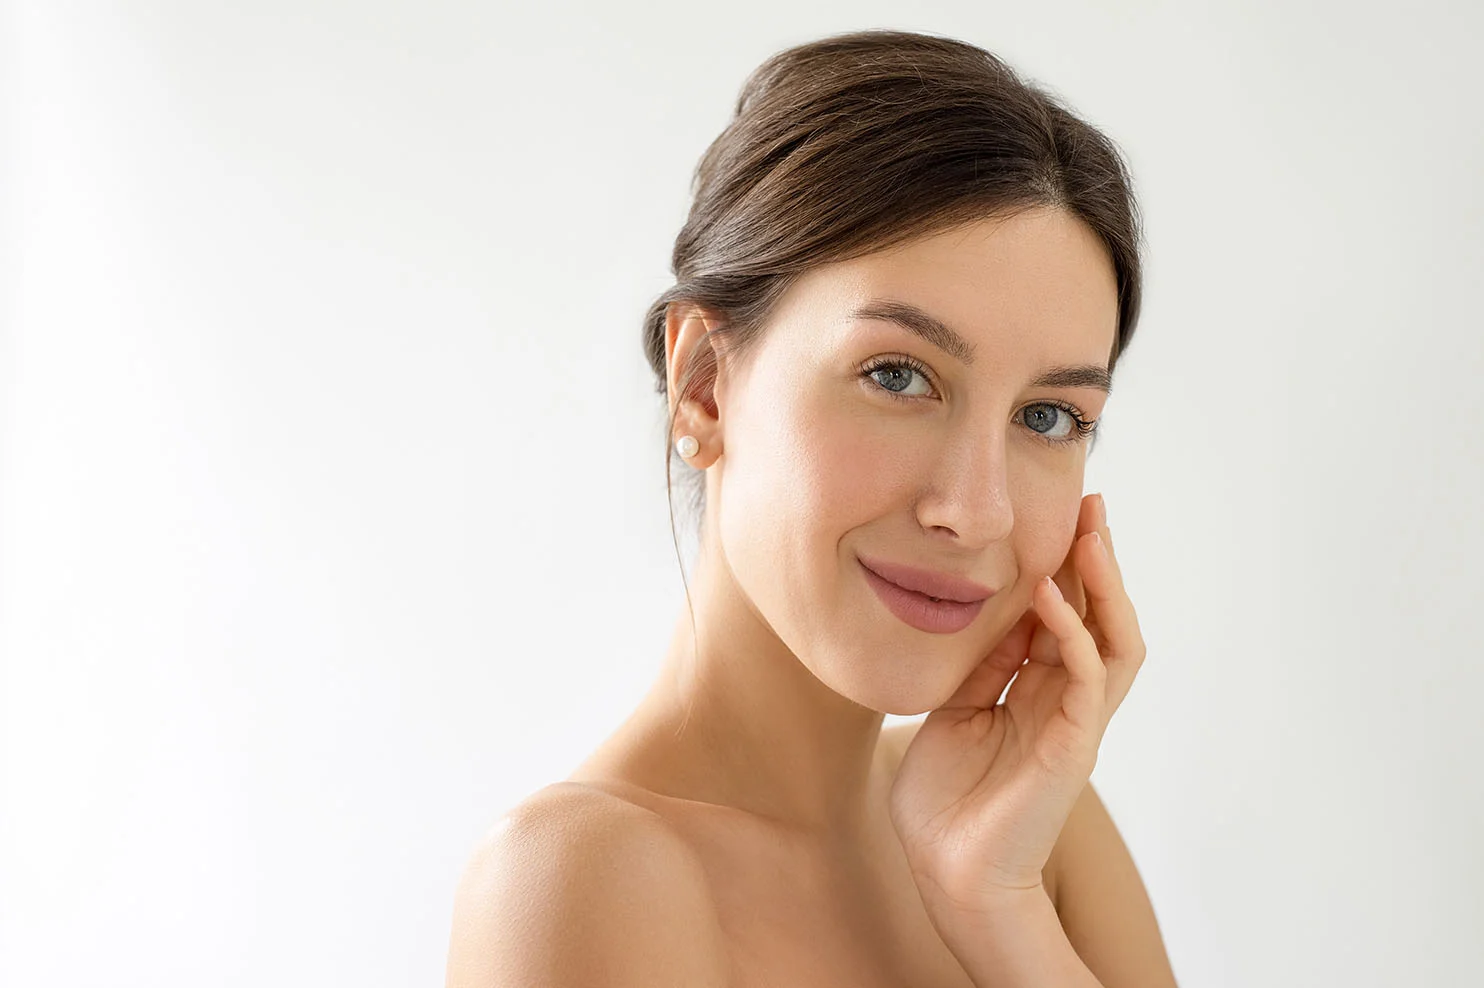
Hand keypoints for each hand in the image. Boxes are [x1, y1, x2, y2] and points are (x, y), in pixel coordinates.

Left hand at [887, 492, 1146, 922]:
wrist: (948, 870)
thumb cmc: (946, 801)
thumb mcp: (953, 709)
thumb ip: (980, 664)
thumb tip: (989, 608)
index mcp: (1036, 691)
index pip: (1064, 614)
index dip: (1063, 566)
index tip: (1056, 513)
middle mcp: (1065, 700)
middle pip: (1100, 616)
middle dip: (1096, 558)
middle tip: (1090, 500)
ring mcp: (1075, 721)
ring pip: (1114, 638)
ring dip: (1105, 584)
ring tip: (1089, 533)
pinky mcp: (1073, 745)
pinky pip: (1087, 677)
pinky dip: (1073, 632)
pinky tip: (1049, 595)